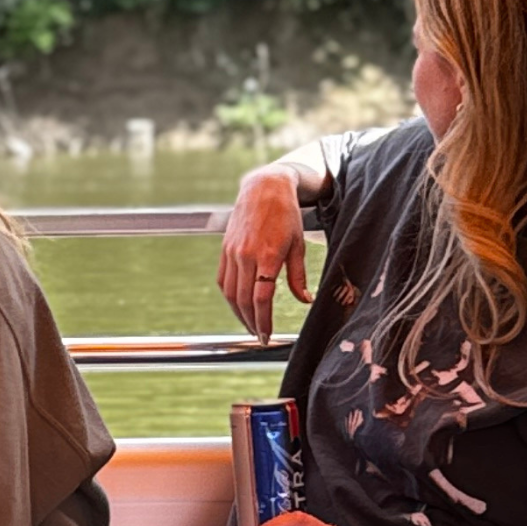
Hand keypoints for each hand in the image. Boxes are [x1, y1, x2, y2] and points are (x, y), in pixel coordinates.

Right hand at [219, 165, 312, 341]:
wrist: (263, 189)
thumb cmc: (286, 215)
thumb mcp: (298, 245)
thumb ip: (298, 276)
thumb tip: (304, 300)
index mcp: (267, 255)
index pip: (261, 298)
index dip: (264, 320)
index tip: (267, 335)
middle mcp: (246, 255)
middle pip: (243, 299)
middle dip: (251, 322)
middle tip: (259, 336)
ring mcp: (232, 253)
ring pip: (230, 293)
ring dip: (238, 313)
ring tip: (249, 324)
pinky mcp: (225, 250)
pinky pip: (222, 280)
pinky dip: (229, 296)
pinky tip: (237, 304)